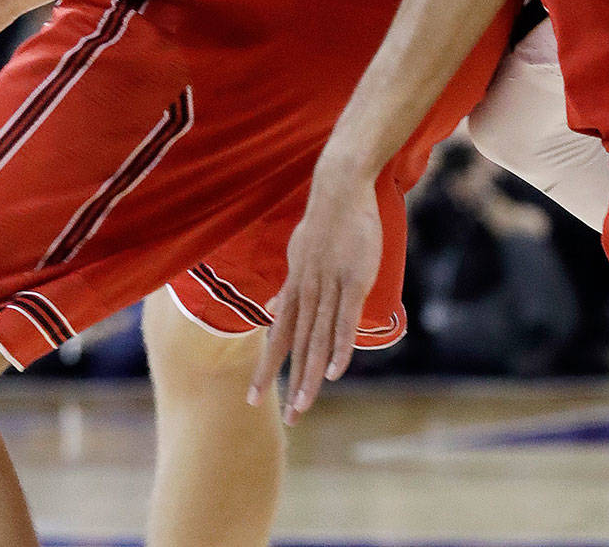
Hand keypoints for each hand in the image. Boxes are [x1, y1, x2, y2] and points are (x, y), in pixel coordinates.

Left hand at [248, 158, 381, 423]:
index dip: (267, 368)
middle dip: (289, 383)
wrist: (339, 189)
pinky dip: (340, 346)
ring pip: (318, 340)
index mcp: (294, 288)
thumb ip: (287, 283)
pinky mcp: (354, 280)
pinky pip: (345, 320)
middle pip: (296, 347)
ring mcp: (330, 287)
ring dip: (311, 376)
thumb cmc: (322, 220)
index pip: (278, 336)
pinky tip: (337, 372)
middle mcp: (307, 293)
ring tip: (304, 407)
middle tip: (287, 419)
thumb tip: (270, 304)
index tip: (254, 398)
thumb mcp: (297, 253)